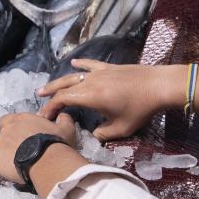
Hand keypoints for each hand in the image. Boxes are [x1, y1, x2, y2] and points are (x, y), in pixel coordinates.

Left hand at [0, 111, 78, 186]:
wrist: (48, 162)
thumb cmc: (56, 144)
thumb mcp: (66, 129)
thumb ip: (64, 119)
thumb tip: (64, 115)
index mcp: (21, 119)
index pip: (8, 120)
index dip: (11, 127)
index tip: (19, 136)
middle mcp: (7, 128)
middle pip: (2, 132)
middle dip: (8, 140)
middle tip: (18, 150)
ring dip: (2, 151)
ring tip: (12, 161)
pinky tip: (0, 164)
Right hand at [38, 59, 181, 140]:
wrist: (159, 86)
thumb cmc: (140, 109)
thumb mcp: (121, 128)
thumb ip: (103, 134)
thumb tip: (93, 135)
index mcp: (90, 96)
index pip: (63, 100)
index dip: (50, 108)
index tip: (44, 117)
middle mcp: (90, 82)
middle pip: (64, 86)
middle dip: (50, 93)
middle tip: (39, 98)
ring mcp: (100, 72)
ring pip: (74, 76)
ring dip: (60, 81)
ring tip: (48, 86)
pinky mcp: (110, 68)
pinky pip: (90, 65)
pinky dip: (80, 64)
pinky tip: (73, 63)